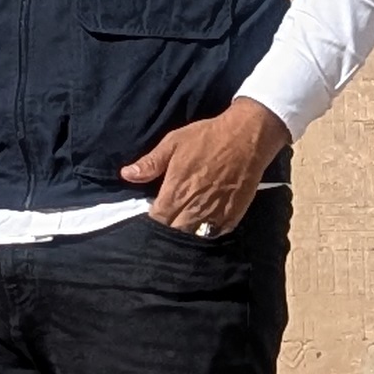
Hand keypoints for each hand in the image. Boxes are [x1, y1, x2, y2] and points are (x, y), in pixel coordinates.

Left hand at [121, 96, 289, 234]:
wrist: (247, 137)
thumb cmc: (207, 137)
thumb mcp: (174, 142)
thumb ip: (151, 163)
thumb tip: (126, 175)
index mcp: (176, 191)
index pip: (157, 220)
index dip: (153, 221)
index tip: (152, 215)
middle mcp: (194, 208)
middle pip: (174, 233)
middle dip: (168, 230)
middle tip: (168, 222)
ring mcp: (214, 214)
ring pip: (194, 237)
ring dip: (187, 234)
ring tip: (183, 227)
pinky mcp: (232, 216)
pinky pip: (216, 234)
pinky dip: (208, 233)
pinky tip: (203, 226)